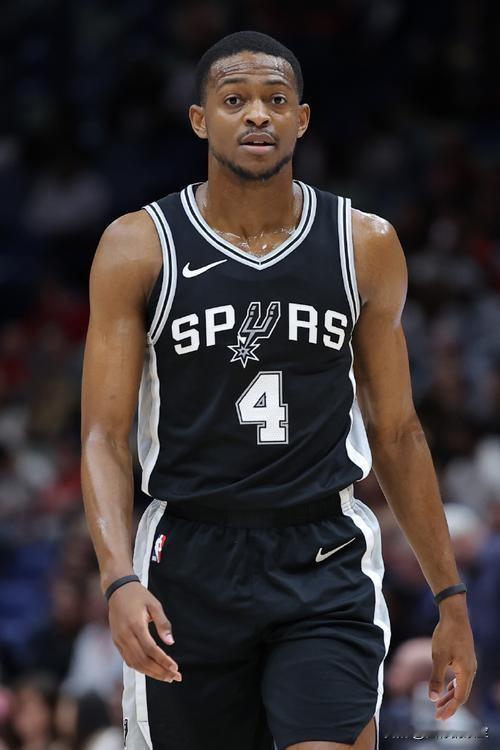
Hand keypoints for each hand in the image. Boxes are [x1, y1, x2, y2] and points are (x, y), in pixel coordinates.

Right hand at [108, 582, 181, 682]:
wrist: (118, 589)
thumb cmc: (138, 595)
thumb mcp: (154, 604)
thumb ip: (163, 623)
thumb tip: (171, 642)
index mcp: (135, 625)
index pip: (151, 649)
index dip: (163, 661)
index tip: (175, 668)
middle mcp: (125, 635)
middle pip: (143, 660)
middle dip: (159, 671)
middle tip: (174, 677)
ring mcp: (119, 639)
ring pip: (135, 663)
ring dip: (150, 673)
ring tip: (165, 677)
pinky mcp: (116, 641)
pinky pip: (128, 659)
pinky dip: (140, 668)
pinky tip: (151, 670)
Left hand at [428, 599, 475, 719]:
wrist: (454, 615)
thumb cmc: (446, 635)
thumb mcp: (438, 657)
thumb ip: (436, 678)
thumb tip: (432, 698)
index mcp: (466, 672)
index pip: (460, 698)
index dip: (450, 709)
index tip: (439, 717)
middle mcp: (471, 670)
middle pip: (461, 694)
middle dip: (449, 705)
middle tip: (437, 714)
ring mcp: (469, 664)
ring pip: (461, 686)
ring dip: (450, 695)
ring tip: (438, 703)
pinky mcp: (465, 658)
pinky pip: (461, 678)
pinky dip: (453, 685)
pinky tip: (445, 687)